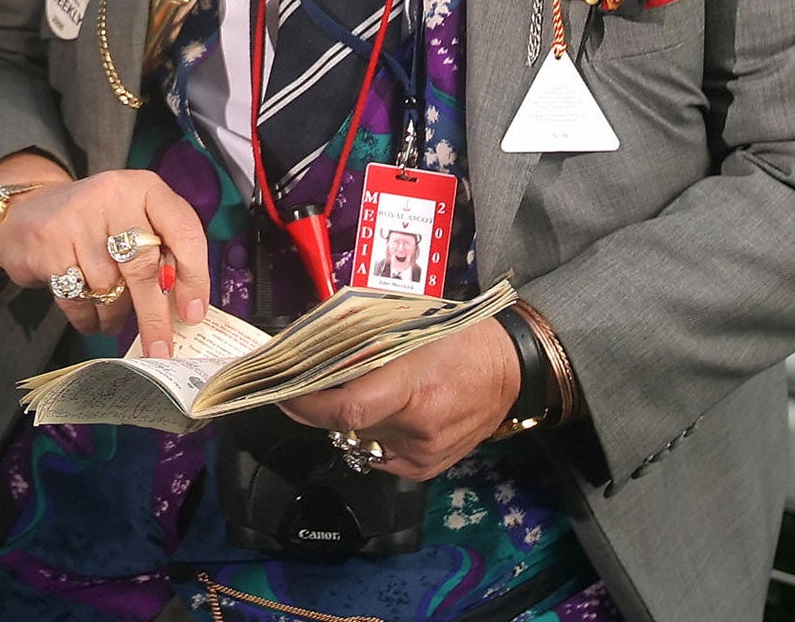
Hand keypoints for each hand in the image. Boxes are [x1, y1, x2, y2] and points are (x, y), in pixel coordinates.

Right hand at [0, 163, 208, 357]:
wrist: (28, 211)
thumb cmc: (96, 224)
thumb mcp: (135, 220)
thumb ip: (163, 252)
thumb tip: (185, 307)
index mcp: (145, 188)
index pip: (183, 230)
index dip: (194, 276)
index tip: (193, 312)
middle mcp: (113, 196)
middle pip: (144, 267)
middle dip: (155, 317)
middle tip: (161, 350)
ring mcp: (77, 219)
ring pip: (108, 287)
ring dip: (115, 315)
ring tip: (114, 318)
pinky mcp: (49, 244)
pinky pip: (78, 297)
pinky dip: (89, 318)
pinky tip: (92, 316)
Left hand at [277, 319, 520, 479]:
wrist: (513, 371)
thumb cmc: (462, 338)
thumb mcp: (412, 325)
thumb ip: (366, 342)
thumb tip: (314, 346)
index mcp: (414, 387)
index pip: (347, 409)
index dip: (307, 404)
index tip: (281, 392)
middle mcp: (417, 428)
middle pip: (347, 424)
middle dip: (320, 404)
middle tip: (307, 382)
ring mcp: (423, 454)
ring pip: (360, 439)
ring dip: (347, 418)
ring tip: (352, 390)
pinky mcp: (426, 469)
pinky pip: (378, 455)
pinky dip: (368, 434)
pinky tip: (379, 412)